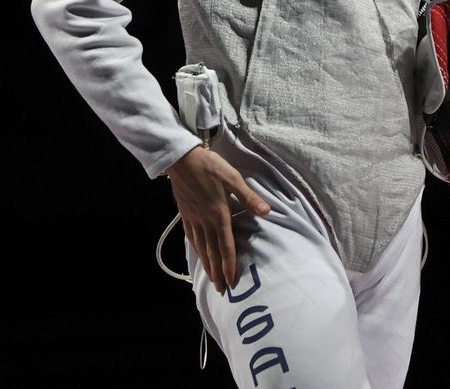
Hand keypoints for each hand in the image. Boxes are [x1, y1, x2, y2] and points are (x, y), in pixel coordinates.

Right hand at [165, 144, 270, 293]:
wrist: (181, 160)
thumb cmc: (210, 167)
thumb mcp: (233, 178)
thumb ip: (249, 197)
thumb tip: (267, 211)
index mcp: (219, 214)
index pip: (226, 245)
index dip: (229, 264)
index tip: (231, 280)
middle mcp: (205, 221)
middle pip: (212, 252)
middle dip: (218, 272)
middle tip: (222, 290)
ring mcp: (194, 219)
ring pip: (201, 247)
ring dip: (207, 265)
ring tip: (211, 279)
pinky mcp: (186, 215)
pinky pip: (192, 237)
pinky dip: (197, 249)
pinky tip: (199, 254)